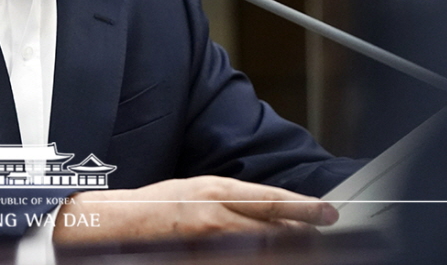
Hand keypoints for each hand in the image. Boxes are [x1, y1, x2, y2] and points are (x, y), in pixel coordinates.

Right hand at [52, 175, 338, 243]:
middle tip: (320, 237)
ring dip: (284, 250)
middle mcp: (215, 219)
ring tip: (301, 249)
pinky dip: (260, 258)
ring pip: (263, 251)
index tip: (329, 213)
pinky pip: (242, 261)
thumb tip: (278, 209)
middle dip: (302, 235)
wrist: (116, 227)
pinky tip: (268, 256)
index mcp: (215, 192)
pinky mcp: (202, 260)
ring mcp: (209, 246)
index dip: (305, 208)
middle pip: (275, 231)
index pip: (272, 201)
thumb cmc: (159, 206)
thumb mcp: (200, 190)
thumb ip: (238, 200)